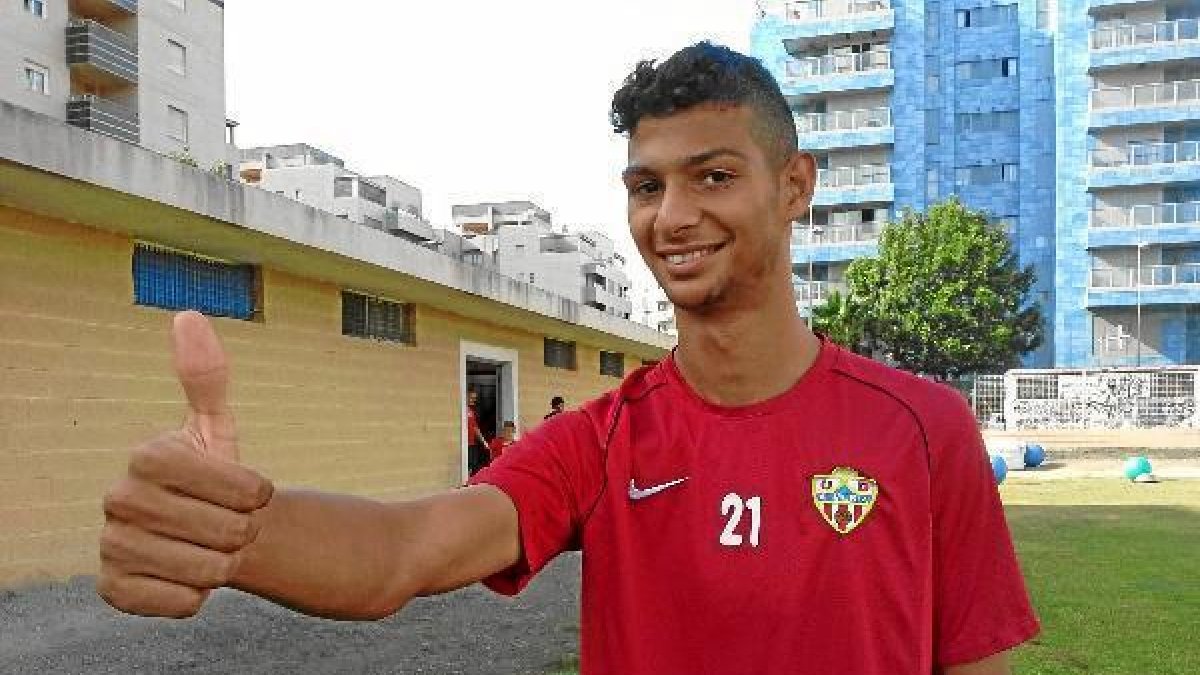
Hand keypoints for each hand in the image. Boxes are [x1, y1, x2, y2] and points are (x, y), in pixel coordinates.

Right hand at [97, 311, 272, 617]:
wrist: (207, 534)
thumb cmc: (218, 479)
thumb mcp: (217, 427)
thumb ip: (207, 377)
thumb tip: (187, 316)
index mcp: (144, 457)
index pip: (222, 480)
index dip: (250, 489)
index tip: (255, 490)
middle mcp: (116, 500)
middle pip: (218, 528)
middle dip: (242, 530)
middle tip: (235, 524)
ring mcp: (111, 546)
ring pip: (203, 569)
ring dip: (224, 563)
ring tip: (214, 549)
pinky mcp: (114, 590)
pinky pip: (179, 602)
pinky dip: (197, 595)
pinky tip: (190, 575)